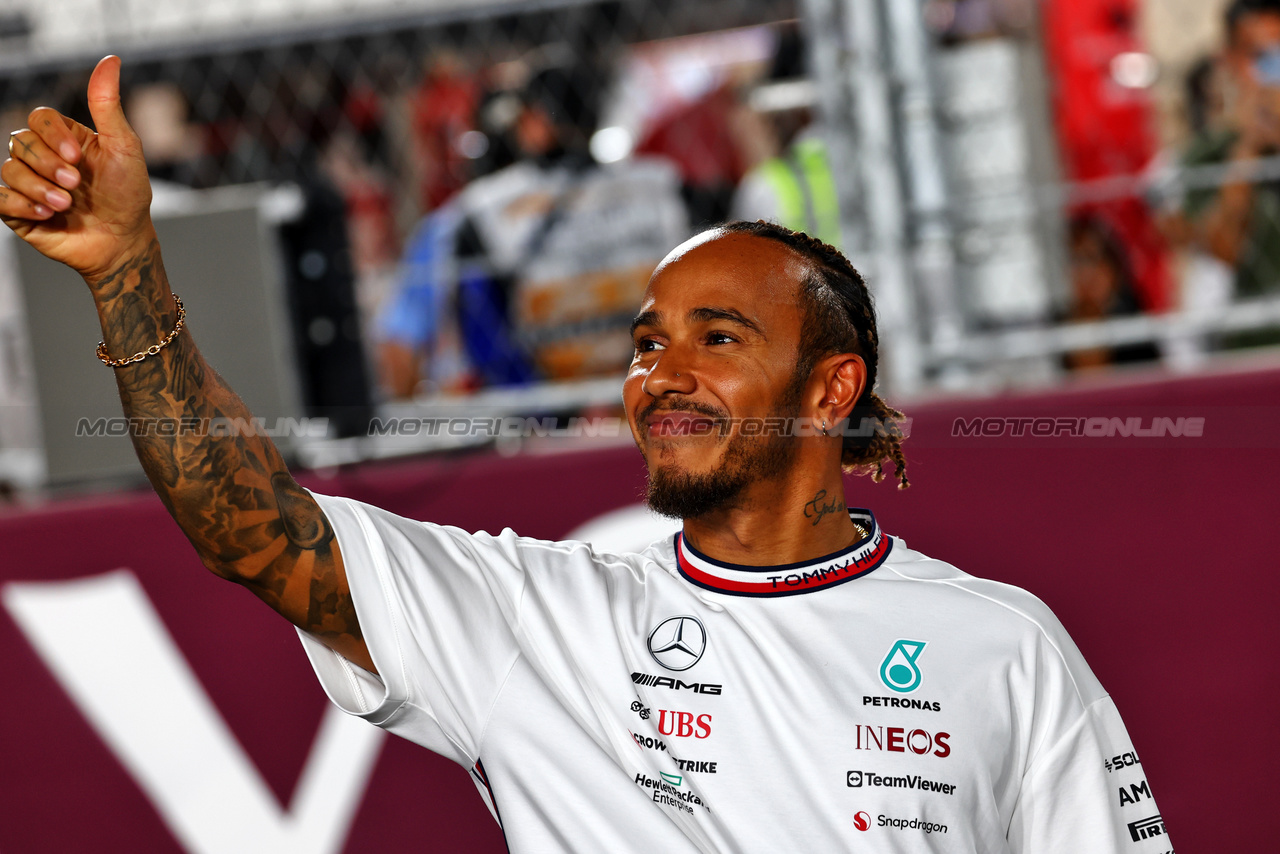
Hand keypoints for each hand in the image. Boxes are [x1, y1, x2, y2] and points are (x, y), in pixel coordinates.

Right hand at [0, 55, 154, 288]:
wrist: (123, 243)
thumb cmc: (128, 195)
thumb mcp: (124, 147)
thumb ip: (108, 105)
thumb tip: (110, 59)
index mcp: (66, 139)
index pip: (38, 118)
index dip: (52, 135)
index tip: (77, 157)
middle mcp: (44, 158)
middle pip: (19, 141)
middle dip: (48, 164)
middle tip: (75, 185)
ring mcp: (30, 184)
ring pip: (9, 169)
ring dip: (38, 187)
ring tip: (65, 205)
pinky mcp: (18, 211)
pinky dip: (21, 204)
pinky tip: (47, 214)